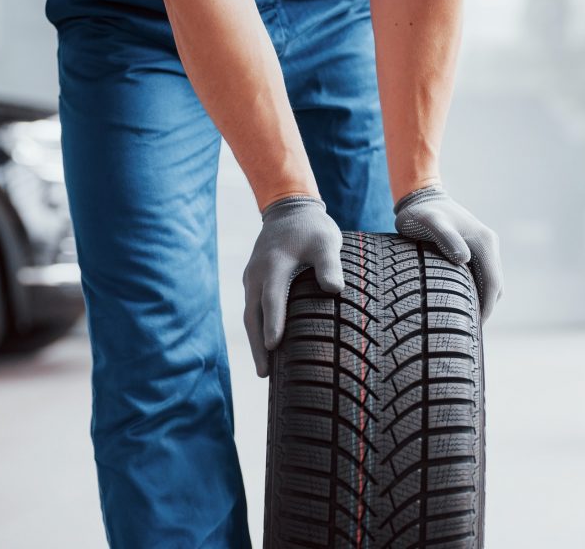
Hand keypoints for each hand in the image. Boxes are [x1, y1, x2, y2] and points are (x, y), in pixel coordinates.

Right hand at [243, 196, 344, 376]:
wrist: (289, 210)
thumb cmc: (312, 228)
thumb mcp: (326, 241)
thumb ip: (329, 265)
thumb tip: (334, 290)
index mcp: (274, 265)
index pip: (272, 299)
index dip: (273, 322)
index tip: (273, 345)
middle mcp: (257, 274)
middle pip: (253, 315)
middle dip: (257, 345)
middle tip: (264, 374)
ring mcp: (252, 278)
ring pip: (250, 314)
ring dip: (255, 340)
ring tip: (264, 369)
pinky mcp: (254, 281)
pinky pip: (252, 308)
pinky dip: (256, 328)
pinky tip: (266, 345)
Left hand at [394, 185, 503, 321]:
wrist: (420, 195)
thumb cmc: (420, 212)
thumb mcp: (429, 223)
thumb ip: (445, 238)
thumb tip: (463, 260)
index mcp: (483, 242)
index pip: (492, 282)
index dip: (486, 307)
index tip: (475, 327)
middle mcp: (488, 244)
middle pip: (495, 285)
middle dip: (486, 308)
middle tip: (468, 331)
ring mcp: (483, 245)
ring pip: (490, 281)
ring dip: (482, 300)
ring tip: (465, 321)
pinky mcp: (475, 248)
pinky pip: (482, 274)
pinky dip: (477, 290)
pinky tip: (461, 302)